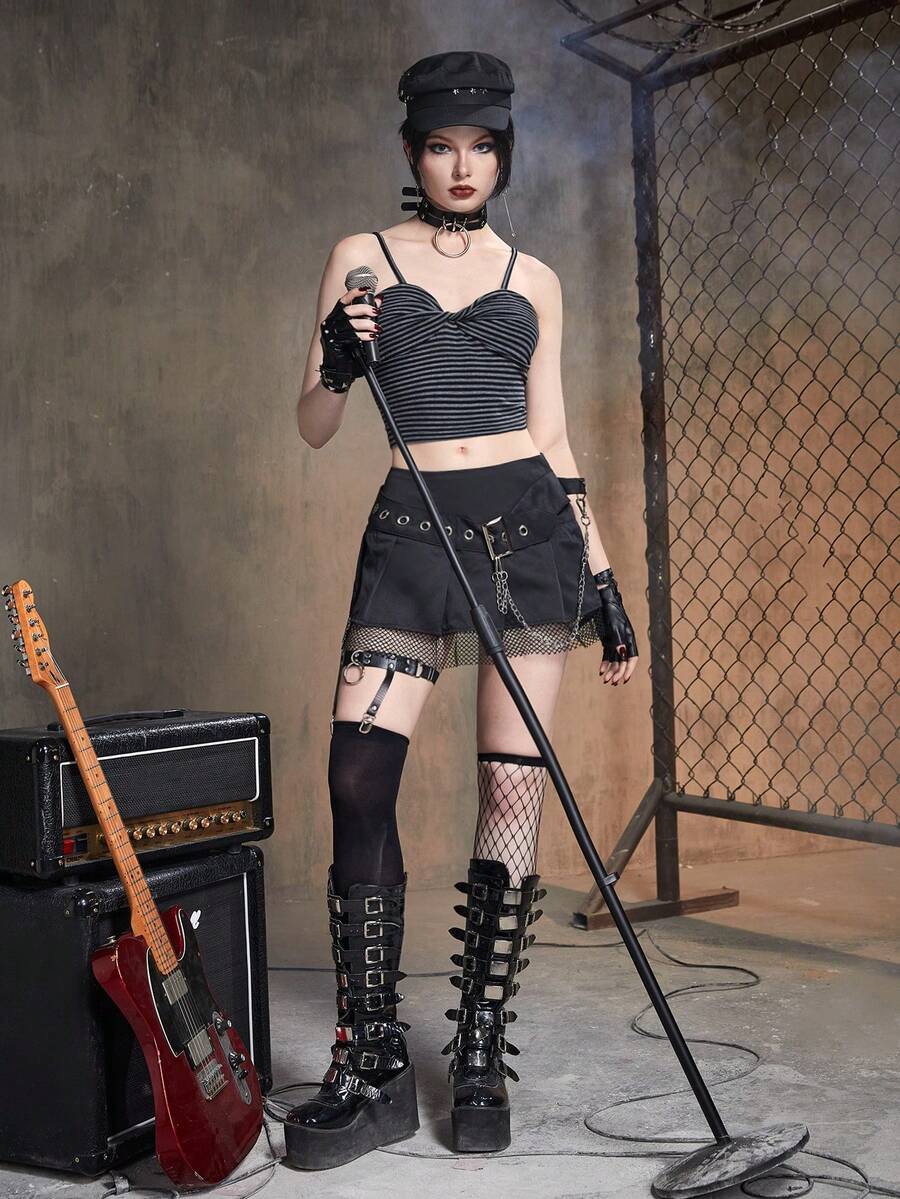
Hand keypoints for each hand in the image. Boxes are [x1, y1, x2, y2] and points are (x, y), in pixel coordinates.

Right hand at [319, 285, 382, 376]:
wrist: (339, 371)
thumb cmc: (349, 351)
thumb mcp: (358, 332)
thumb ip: (366, 317)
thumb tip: (379, 302)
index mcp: (334, 318)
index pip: (342, 301)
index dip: (353, 293)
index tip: (366, 289)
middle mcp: (330, 323)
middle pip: (348, 310)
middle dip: (364, 308)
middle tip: (377, 311)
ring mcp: (331, 333)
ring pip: (351, 323)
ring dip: (367, 323)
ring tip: (377, 327)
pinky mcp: (334, 343)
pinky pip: (351, 336)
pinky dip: (364, 335)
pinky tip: (372, 336)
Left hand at [593, 570, 637, 686]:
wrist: (603, 601)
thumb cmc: (611, 613)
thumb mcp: (614, 627)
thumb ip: (618, 641)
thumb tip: (622, 654)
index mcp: (629, 638)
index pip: (632, 658)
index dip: (629, 669)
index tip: (624, 679)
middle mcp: (624, 642)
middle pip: (623, 661)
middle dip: (618, 673)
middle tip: (611, 682)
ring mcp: (616, 641)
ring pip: (615, 660)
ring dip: (611, 670)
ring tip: (605, 680)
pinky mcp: (608, 640)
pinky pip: (608, 655)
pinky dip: (605, 663)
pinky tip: (601, 671)